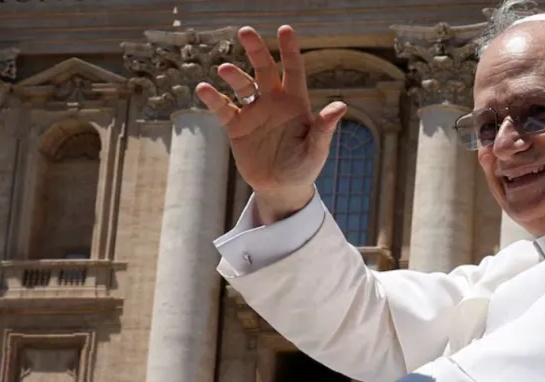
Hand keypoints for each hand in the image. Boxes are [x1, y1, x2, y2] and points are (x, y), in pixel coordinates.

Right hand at [196, 25, 347, 223]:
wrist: (281, 188)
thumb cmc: (304, 168)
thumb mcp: (316, 150)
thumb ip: (323, 128)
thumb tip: (341, 106)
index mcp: (296, 103)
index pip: (293, 70)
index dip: (290, 50)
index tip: (285, 29)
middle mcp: (273, 102)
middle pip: (264, 69)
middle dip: (256, 50)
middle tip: (245, 31)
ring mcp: (254, 112)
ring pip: (242, 85)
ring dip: (233, 75)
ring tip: (225, 69)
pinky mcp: (237, 126)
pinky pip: (224, 108)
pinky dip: (213, 98)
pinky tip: (204, 89)